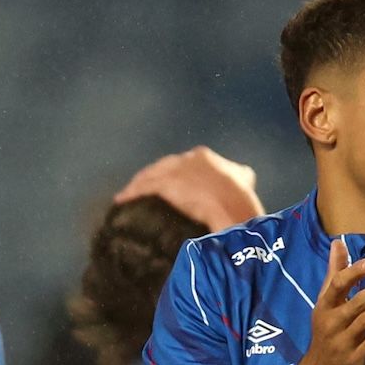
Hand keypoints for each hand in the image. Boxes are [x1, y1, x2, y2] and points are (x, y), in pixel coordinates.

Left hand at [114, 146, 261, 231]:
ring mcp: (176, 171)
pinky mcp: (166, 184)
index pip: (183, 163)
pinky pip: (143, 188)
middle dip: (153, 178)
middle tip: (143, 190)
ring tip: (127, 195)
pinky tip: (121, 200)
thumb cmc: (240, 199)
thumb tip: (241, 176)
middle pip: (163, 167)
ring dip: (138, 186)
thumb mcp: (243, 182)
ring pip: (150, 176)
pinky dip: (131, 194)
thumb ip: (237, 176)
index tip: (169, 185)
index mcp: (206, 157)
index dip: (175, 175)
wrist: (235, 207)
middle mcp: (189, 159)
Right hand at [295, 237, 364, 364]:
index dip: (354, 273)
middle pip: (354, 304)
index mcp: (324, 307)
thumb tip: (338, 243)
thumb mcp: (326, 304)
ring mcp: (343, 342)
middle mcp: (332, 324)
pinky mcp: (356, 359)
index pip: (336, 286)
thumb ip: (335, 273)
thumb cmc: (327, 333)